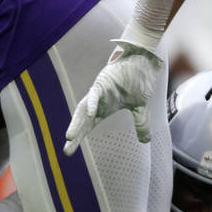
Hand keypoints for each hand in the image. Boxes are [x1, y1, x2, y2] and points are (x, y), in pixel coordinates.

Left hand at [64, 39, 162, 153]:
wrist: (143, 60)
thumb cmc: (138, 81)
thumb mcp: (140, 107)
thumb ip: (141, 123)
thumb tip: (145, 140)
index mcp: (104, 108)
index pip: (88, 125)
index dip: (79, 137)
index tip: (68, 151)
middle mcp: (98, 101)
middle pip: (82, 120)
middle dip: (75, 134)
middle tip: (66, 151)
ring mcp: (99, 91)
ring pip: (84, 108)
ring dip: (77, 122)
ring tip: (70, 137)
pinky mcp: (104, 81)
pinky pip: (96, 94)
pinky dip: (94, 103)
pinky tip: (91, 114)